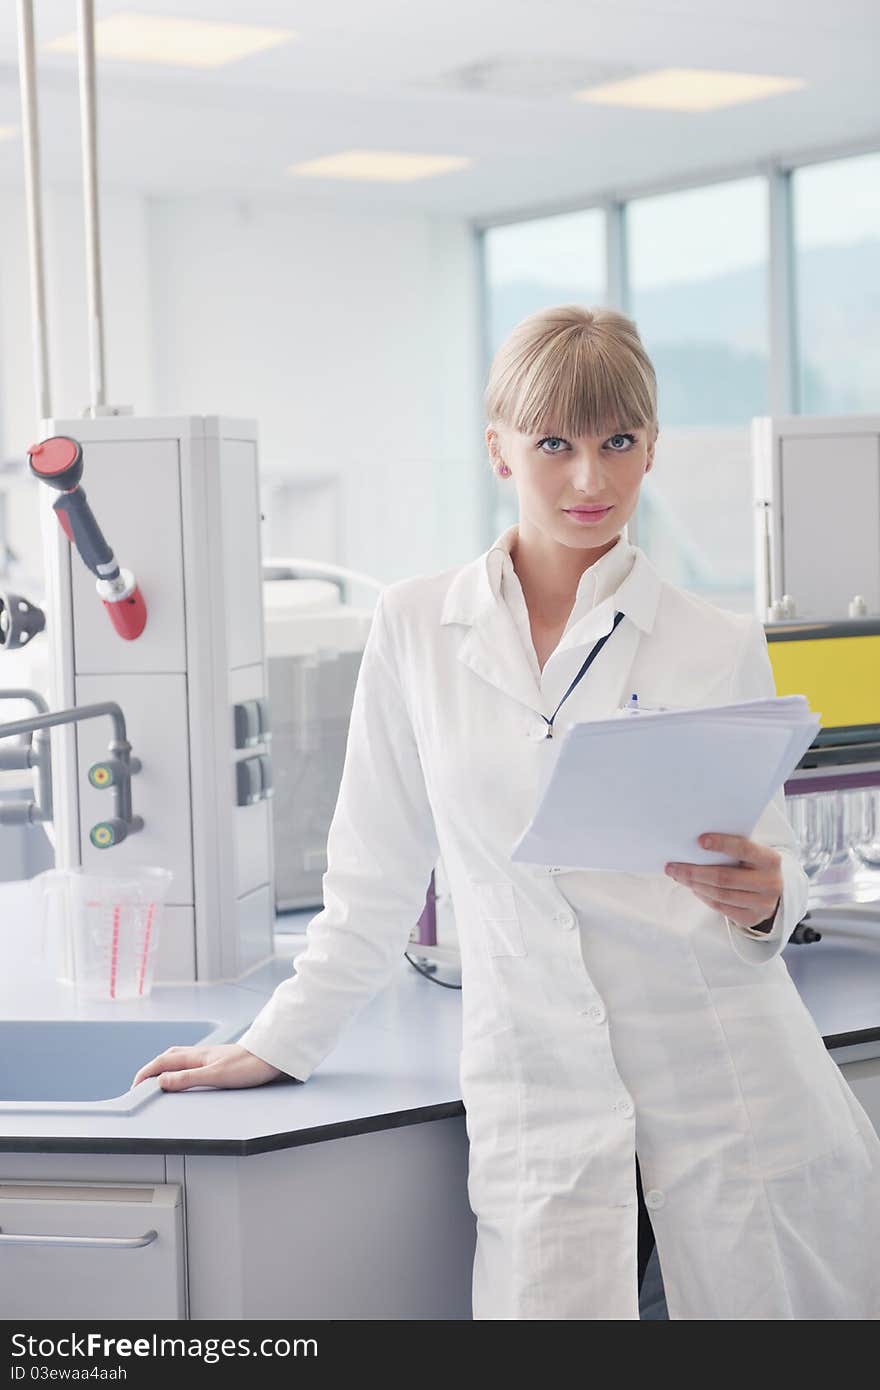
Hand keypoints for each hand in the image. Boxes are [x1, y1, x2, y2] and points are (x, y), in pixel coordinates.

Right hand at [131, 1044, 285, 1092]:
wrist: (273, 1056)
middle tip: (141, 1082)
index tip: (134, 1087)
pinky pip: (192, 1063)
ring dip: (166, 1066)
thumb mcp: (215, 1076)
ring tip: (158, 1078)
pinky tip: (188, 1075)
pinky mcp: (221, 1061)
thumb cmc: (248, 1066)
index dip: (145, 1073)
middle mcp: (201, 1054)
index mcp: (196, 1056)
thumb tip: (160, 1081)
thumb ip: (187, 1079)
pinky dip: (181, 1068)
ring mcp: (211, 1056)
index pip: (162, 1062)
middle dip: (152, 1068)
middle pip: (169, 1057)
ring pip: (181, 1058)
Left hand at [665, 833, 782, 931]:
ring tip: (678, 876)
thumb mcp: (752, 854)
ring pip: (720, 895)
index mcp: (770, 860)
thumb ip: (732, 849)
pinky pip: (720, 908)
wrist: (774, 891)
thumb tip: (694, 845)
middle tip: (672, 866)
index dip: (721, 844)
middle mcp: (770, 883)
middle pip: (724, 877)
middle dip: (694, 871)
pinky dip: (703, 896)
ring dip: (694, 885)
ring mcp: (762, 904)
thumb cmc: (754, 865)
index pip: (744, 849)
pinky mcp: (751, 918)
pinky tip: (693, 887)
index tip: (699, 840)